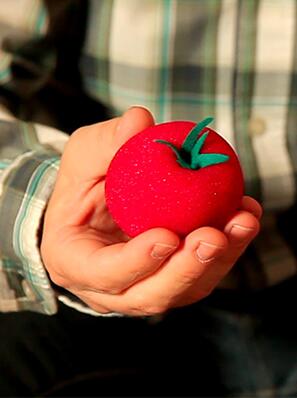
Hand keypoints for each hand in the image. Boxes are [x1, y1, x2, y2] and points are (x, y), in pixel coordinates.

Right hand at [41, 107, 261, 315]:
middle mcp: (109, 288)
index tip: (167, 235)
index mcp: (75, 262)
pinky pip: (201, 274)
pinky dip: (227, 250)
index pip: (103, 274)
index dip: (136, 262)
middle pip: (149, 296)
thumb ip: (107, 141)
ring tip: (242, 222)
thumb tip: (141, 121)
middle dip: (186, 270)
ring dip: (217, 261)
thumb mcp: (84, 155)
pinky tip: (243, 219)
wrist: (97, 205)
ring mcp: (142, 288)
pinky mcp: (171, 280)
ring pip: (183, 290)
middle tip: (213, 236)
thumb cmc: (83, 183)